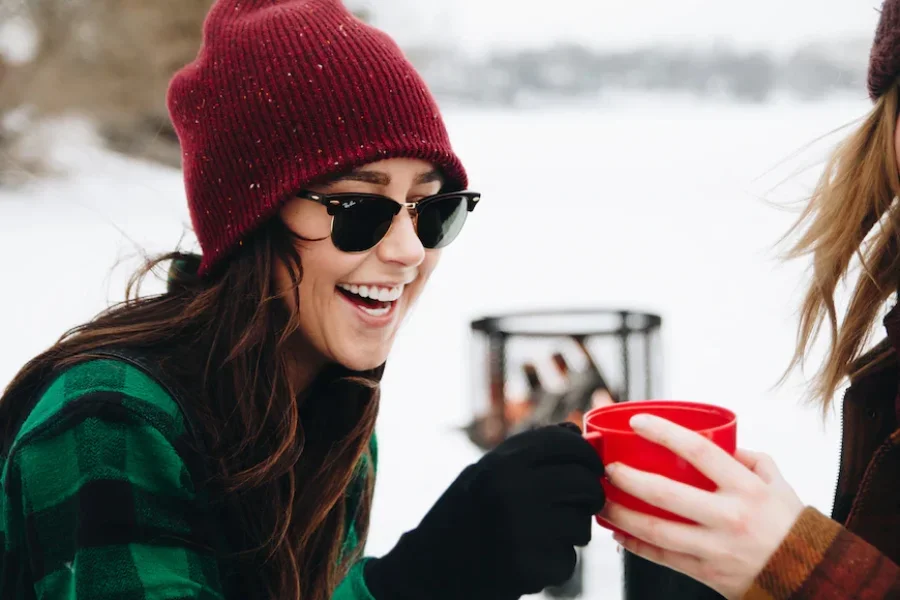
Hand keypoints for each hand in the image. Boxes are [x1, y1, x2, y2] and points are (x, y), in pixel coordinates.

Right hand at [364, 423, 605, 599]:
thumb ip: (527, 453)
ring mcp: (521, 531)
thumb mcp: (483, 473)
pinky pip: (567, 561)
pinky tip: (528, 560)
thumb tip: (575, 431)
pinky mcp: (529, 568)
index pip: (566, 443)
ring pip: (581, 525)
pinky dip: (555, 564)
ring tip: (542, 535)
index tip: (591, 467)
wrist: (427, 570)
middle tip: (581, 504)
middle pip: (584, 483)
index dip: (586, 454)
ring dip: (572, 533)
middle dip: (590, 495)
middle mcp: (512, 491)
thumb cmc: (460, 517)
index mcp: (501, 463)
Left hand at [599, 413, 803, 599]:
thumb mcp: (779, 484)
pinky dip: (635, 544)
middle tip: (608, 467)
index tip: (637, 421)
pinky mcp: (707, 573)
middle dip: (627, 478)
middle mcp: (729, 517)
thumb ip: (750, 459)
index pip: (698, 450)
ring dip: (621, 515)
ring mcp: (715, 548)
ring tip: (601, 501)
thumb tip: (719, 441)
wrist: (811, 579)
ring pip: (656, 530)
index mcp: (746, 488)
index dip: (663, 432)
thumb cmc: (791, 526)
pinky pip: (662, 557)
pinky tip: (618, 532)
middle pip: (665, 493)